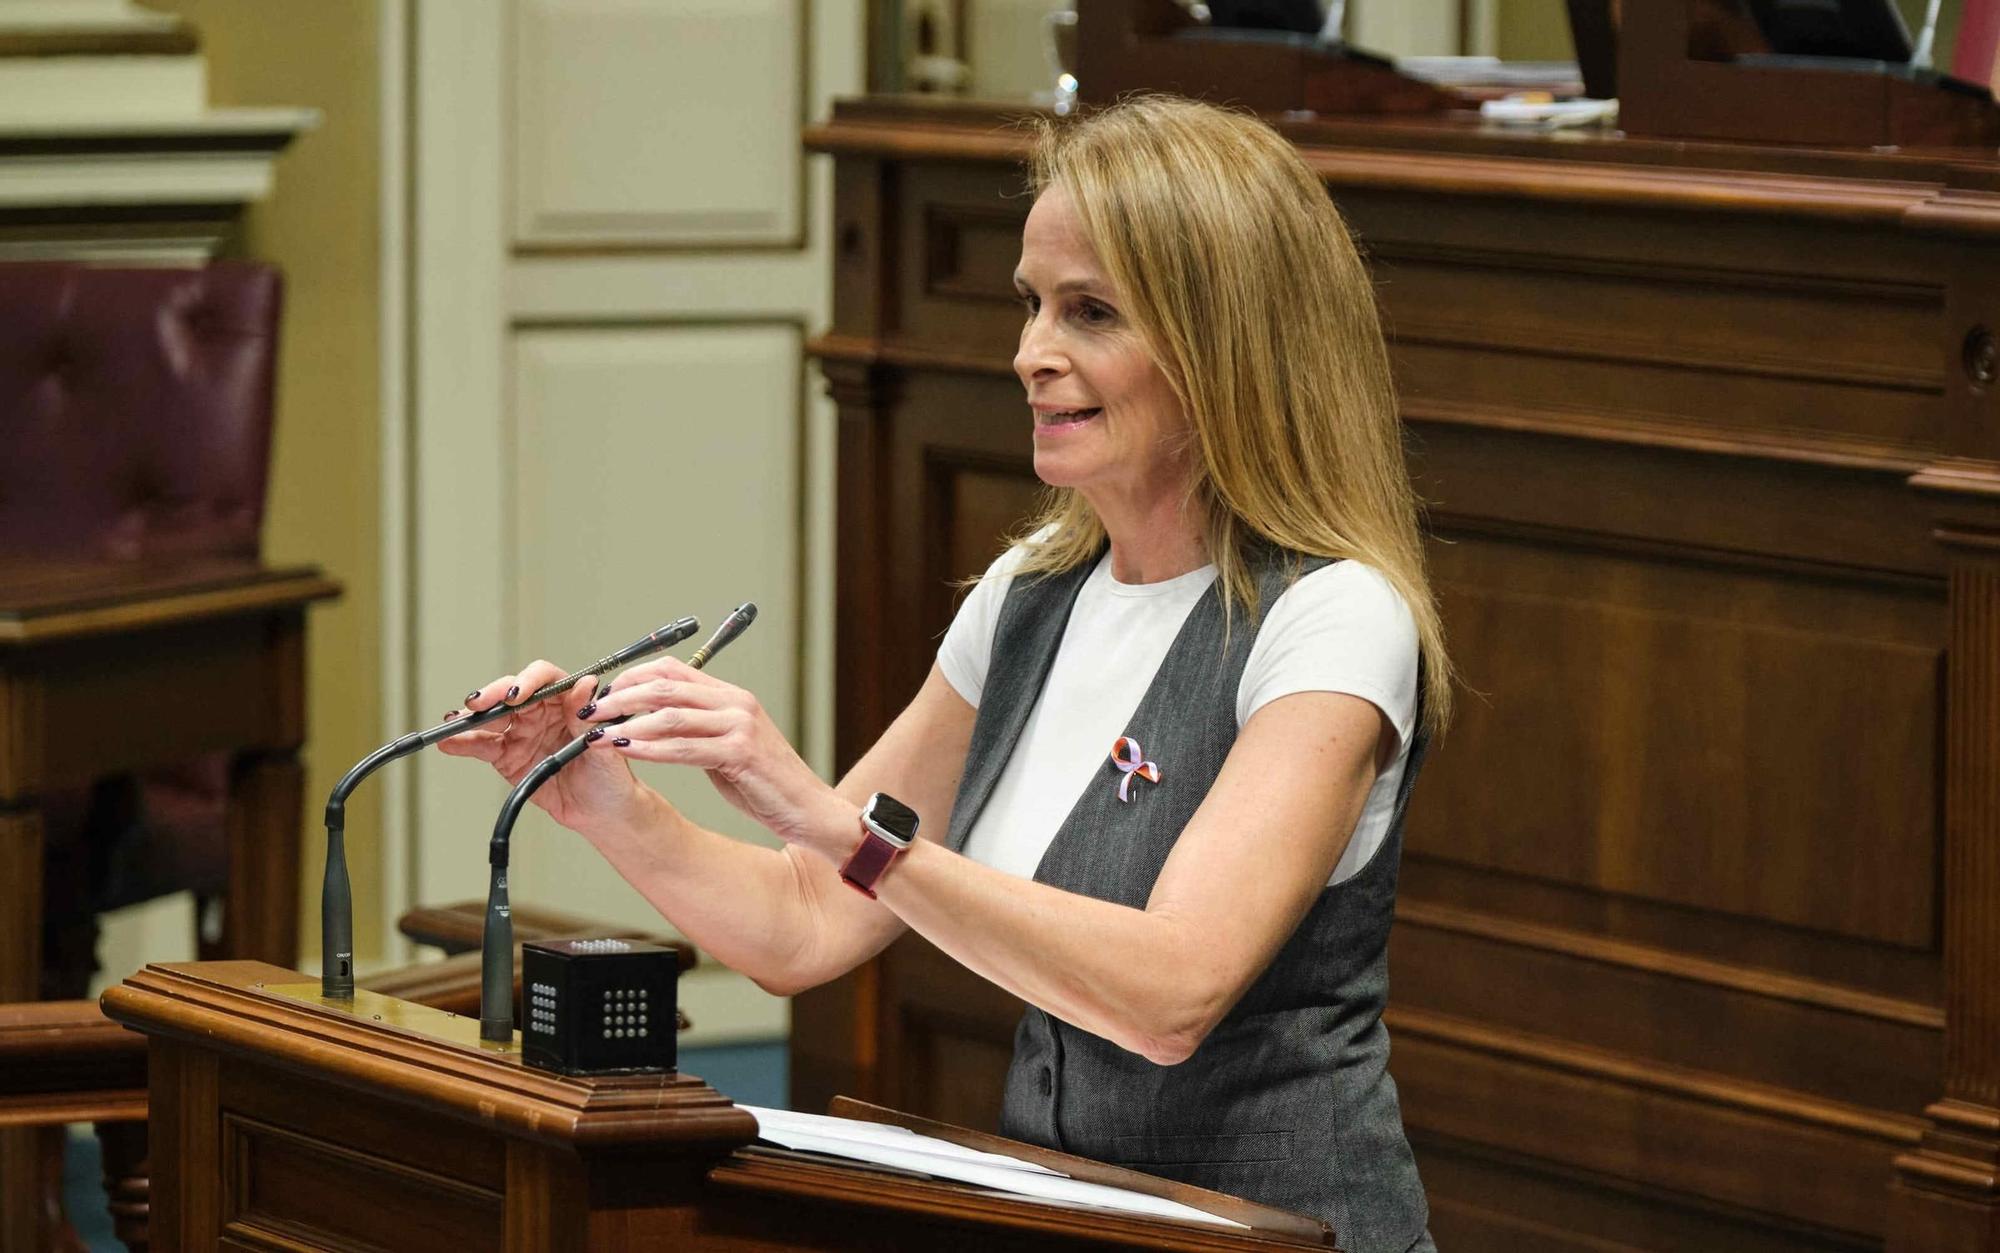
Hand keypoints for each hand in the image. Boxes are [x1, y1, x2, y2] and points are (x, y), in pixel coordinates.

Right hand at [434, 660, 650, 834]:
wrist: (602, 811)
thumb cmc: (610, 775)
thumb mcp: (604, 746)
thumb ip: (587, 717)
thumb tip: (584, 684)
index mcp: (568, 701)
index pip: (544, 679)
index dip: (528, 681)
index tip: (516, 694)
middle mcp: (541, 712)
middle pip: (510, 694)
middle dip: (492, 696)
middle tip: (478, 704)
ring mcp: (521, 733)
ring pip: (491, 718)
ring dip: (470, 719)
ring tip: (454, 723)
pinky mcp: (507, 757)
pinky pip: (481, 746)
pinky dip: (462, 744)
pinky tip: (449, 743)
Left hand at [582, 657, 848, 852]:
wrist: (808, 810)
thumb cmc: (764, 783)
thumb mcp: (728, 747)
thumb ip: (697, 730)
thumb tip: (649, 722)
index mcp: (732, 696)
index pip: (673, 668)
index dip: (633, 676)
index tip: (603, 694)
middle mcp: (736, 703)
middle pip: (665, 686)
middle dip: (620, 697)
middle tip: (589, 711)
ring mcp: (740, 726)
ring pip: (670, 714)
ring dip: (627, 723)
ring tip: (596, 733)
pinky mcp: (741, 753)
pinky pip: (683, 748)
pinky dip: (649, 748)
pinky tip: (625, 752)